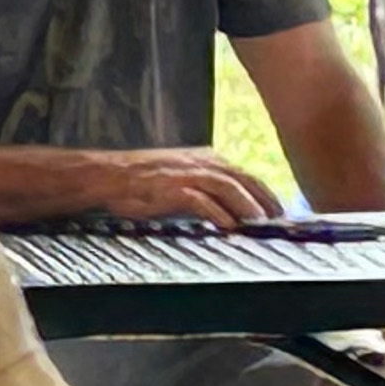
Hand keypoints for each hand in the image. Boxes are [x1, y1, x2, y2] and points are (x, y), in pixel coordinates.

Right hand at [92, 149, 282, 227]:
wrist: (107, 175)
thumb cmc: (142, 182)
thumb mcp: (180, 176)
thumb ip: (205, 187)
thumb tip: (230, 208)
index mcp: (204, 158)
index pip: (243, 174)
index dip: (263, 192)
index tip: (278, 210)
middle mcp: (199, 162)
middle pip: (242, 178)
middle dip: (263, 199)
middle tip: (278, 220)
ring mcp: (185, 174)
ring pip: (227, 187)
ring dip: (247, 206)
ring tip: (259, 224)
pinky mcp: (171, 188)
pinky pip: (201, 200)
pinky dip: (218, 213)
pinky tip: (229, 227)